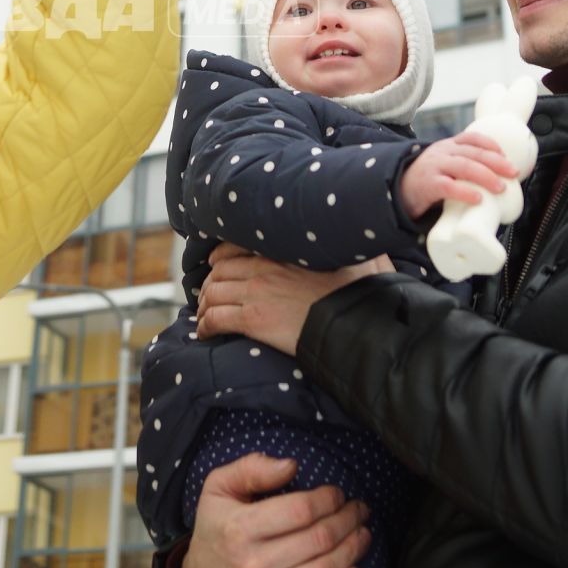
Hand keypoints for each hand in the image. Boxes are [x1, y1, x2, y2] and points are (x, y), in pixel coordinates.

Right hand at [182, 453, 369, 567]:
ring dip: (353, 551)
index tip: (338, 494)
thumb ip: (250, 469)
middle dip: (347, 521)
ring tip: (362, 535)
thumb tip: (291, 465)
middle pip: (318, 540)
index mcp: (237, 530)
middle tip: (358, 511)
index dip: (328, 499)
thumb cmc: (216, 533)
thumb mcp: (218, 490)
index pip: (299, 510)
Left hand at [196, 245, 393, 354]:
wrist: (357, 324)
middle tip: (209, 294)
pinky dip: (205, 326)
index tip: (218, 263)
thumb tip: (361, 234)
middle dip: (210, 282)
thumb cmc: (362, 294)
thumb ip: (351, 246)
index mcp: (283, 252)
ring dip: (204, 304)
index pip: (237, 247)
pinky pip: (216, 319)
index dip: (222, 256)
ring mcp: (256, 294)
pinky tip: (204, 333)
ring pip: (213, 293)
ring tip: (205, 314)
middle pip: (220, 271)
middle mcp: (264, 268)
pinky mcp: (254, 320)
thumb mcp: (362, 258)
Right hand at [398, 132, 519, 220]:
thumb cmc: (427, 181)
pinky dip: (464, 192)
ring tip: (500, 187)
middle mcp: (442, 153)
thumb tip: (498, 181)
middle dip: (496, 162)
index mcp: (448, 147)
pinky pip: (448, 187)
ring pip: (464, 167)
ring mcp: (434, 167)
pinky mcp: (427, 185)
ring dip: (485, 176)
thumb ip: (464, 168)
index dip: (490, 144)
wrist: (395, 189)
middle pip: (473, 153)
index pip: (471, 138)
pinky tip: (477, 199)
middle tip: (513, 172)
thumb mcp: (444, 166)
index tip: (505, 155)